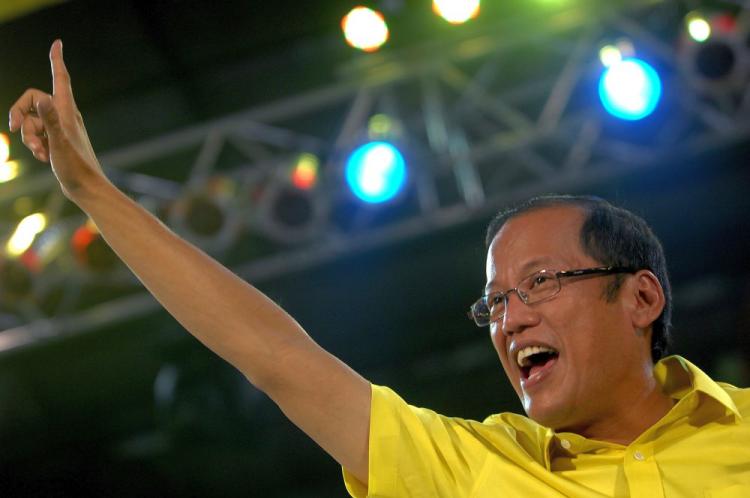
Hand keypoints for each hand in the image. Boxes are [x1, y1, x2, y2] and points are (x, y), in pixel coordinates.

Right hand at [8, 40, 106, 202]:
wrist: (86, 189)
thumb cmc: (76, 167)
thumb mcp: (58, 144)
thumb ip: (49, 121)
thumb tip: (41, 100)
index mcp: (66, 111)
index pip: (60, 79)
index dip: (56, 60)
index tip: (57, 43)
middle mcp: (64, 116)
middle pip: (32, 101)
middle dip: (20, 113)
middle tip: (15, 128)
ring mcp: (60, 129)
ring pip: (32, 121)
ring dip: (29, 137)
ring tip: (40, 153)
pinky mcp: (57, 141)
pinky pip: (36, 135)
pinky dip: (35, 145)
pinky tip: (44, 158)